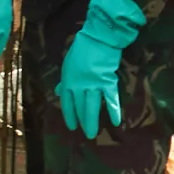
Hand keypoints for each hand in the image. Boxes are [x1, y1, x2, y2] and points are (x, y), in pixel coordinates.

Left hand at [54, 0, 144, 137]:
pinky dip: (114, 110)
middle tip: (86, 134)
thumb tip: (58, 91)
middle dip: (82, 121)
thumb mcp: (68, 65)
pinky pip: (111, 99)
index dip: (69, 114)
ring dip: (92, 121)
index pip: (67, 102)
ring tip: (92, 134)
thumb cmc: (82, 49)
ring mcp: (93, 85)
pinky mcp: (107, 82)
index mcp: (68, 80)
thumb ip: (65, 80)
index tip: (72, 125)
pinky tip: (116, 122)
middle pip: (80, 107)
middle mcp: (79, 85)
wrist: (98, 39)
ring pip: (92, 106)